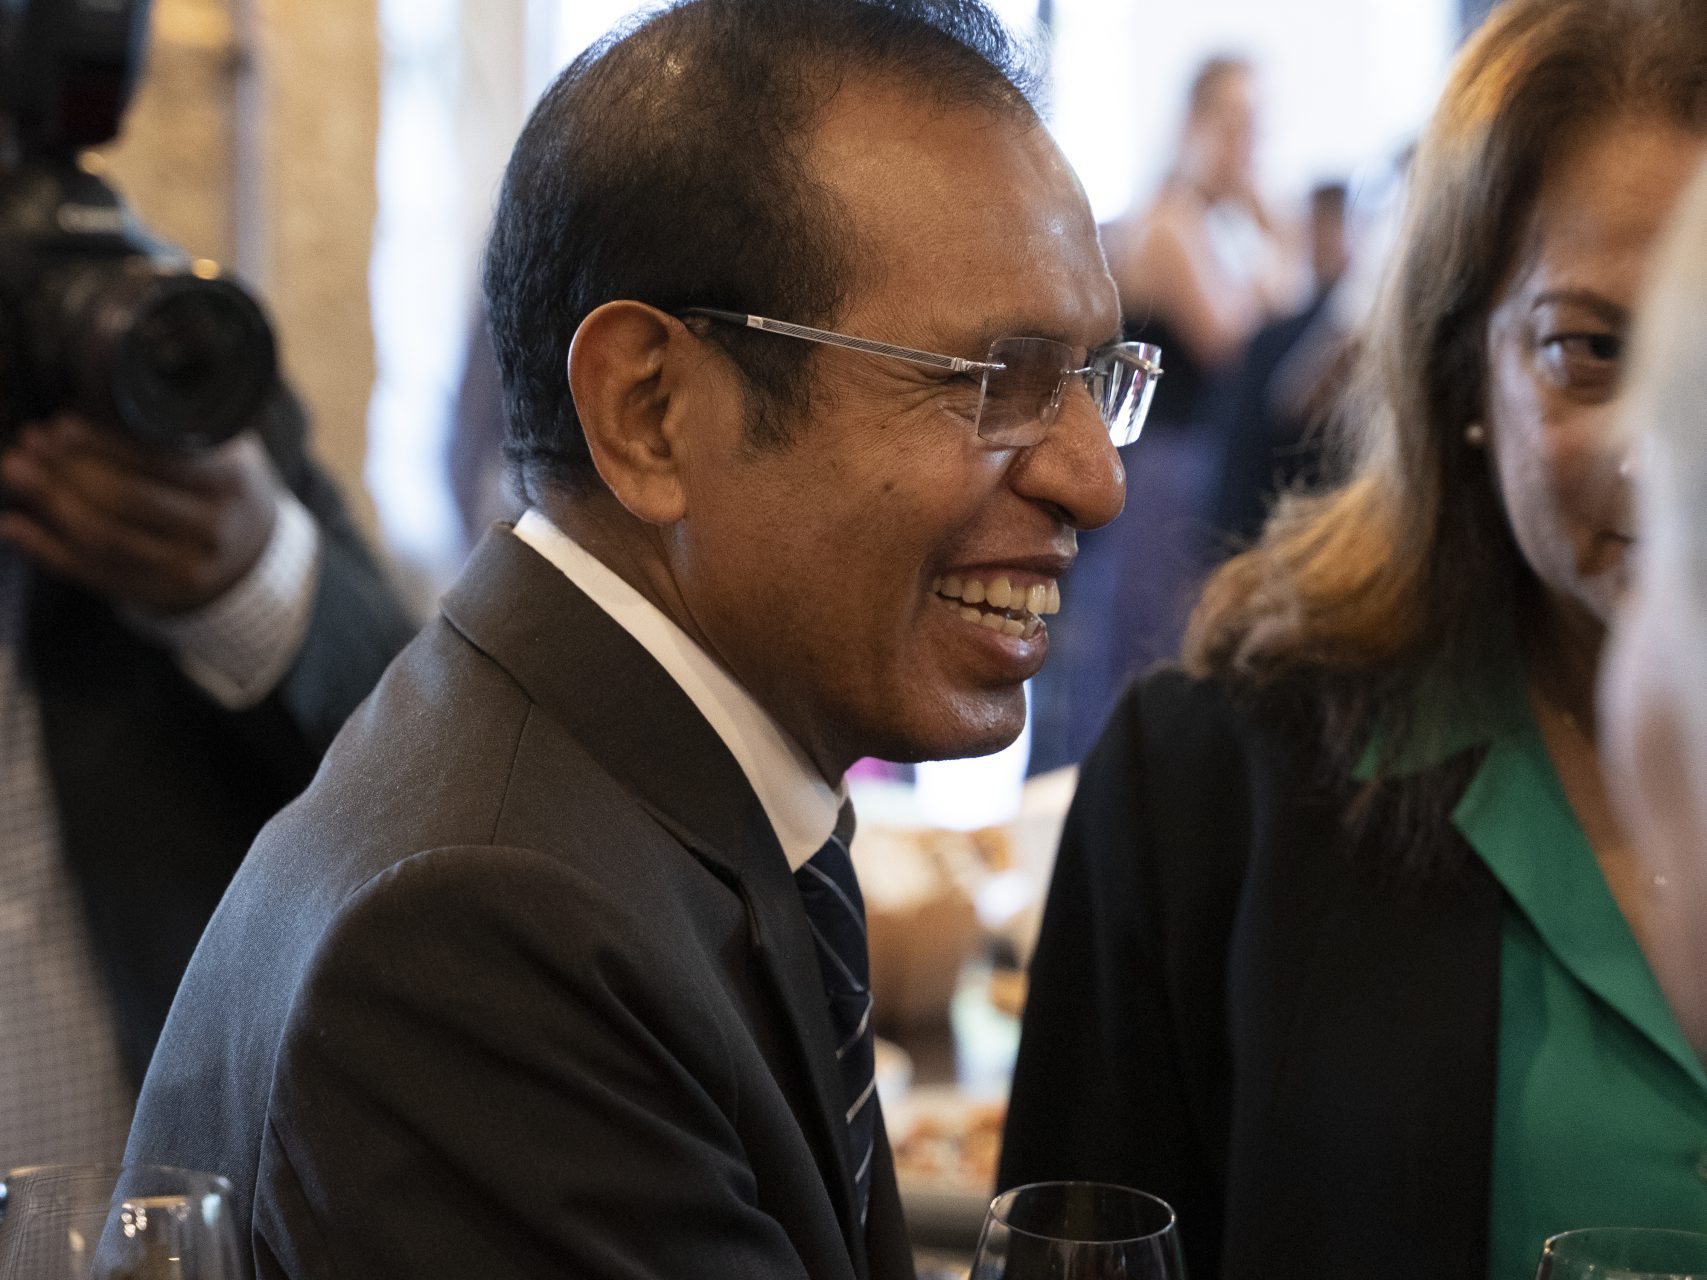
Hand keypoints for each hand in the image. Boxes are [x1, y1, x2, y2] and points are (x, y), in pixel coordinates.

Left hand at [0, 414, 280, 613]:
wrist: (255, 550)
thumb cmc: (222, 486)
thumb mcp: (220, 448)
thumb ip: (173, 429)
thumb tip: (90, 398)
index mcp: (229, 482)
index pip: (154, 463)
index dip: (100, 445)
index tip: (61, 427)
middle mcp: (213, 530)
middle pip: (124, 501)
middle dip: (65, 471)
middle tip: (27, 447)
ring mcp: (188, 569)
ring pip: (104, 539)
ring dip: (49, 504)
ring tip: (16, 472)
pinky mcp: (161, 595)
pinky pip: (95, 575)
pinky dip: (47, 551)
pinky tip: (14, 527)